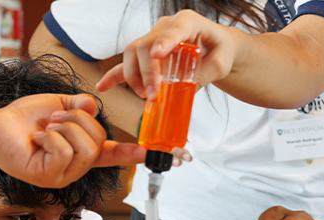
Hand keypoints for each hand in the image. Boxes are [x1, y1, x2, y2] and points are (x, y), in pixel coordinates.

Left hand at [0, 93, 145, 187]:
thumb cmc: (25, 119)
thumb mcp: (57, 106)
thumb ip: (78, 106)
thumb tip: (93, 107)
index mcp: (80, 150)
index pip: (110, 153)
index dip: (129, 153)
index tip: (148, 153)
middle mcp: (75, 166)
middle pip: (99, 142)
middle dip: (78, 121)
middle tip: (55, 120)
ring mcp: (62, 175)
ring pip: (85, 148)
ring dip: (64, 128)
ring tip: (46, 129)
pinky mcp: (48, 178)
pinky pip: (64, 153)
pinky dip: (50, 138)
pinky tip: (37, 140)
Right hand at [96, 10, 237, 99]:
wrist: (216, 49)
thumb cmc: (220, 51)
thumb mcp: (221, 63)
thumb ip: (205, 74)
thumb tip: (186, 88)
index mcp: (188, 21)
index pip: (175, 28)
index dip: (164, 41)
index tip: (157, 55)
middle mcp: (166, 26)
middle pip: (146, 44)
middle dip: (147, 71)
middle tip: (153, 94)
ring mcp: (153, 39)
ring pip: (133, 52)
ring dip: (133, 76)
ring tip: (144, 95)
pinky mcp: (145, 55)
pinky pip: (126, 63)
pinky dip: (114, 75)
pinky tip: (102, 86)